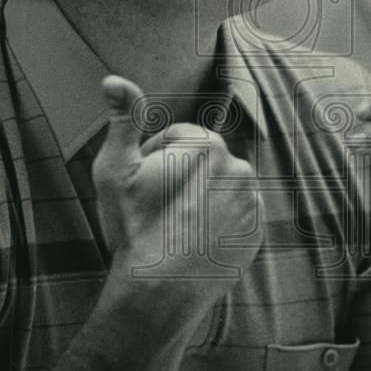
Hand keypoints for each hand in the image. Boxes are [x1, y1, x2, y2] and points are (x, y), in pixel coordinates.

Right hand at [93, 75, 263, 296]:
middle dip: (178, 177)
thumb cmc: (135, 227)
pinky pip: (235, 217)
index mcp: (207, 145)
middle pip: (200, 163)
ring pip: (218, 189)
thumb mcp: (116, 169)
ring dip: (199, 199)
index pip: (175, 138)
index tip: (140, 185)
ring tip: (173, 226)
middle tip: (155, 208)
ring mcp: (252, 202)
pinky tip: (193, 240)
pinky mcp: (256, 232)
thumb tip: (113, 80)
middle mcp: (239, 167)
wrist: (160, 290)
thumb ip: (122, 119)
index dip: (150, 158)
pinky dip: (218, 223)